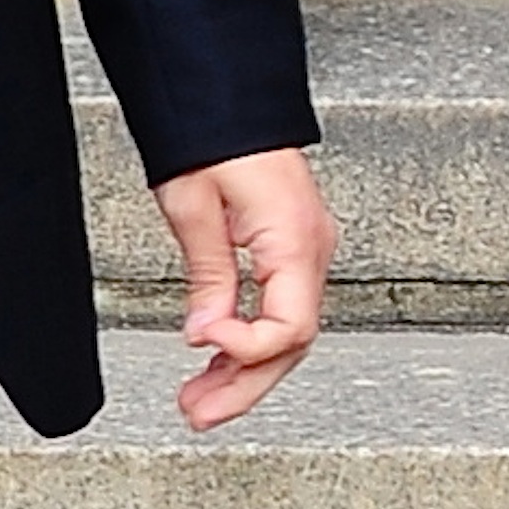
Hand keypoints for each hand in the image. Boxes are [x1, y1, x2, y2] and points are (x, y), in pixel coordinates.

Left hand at [152, 144, 335, 429]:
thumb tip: (206, 335)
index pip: (288, 328)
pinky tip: (218, 357)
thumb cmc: (214, 135)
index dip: (243, 351)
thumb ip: (209, 276)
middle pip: (292, 342)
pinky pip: (282, 307)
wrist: (227, 96)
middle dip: (244, 386)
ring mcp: (307, 247)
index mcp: (295, 237)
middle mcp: (312, 246)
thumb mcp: (195, 205)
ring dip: (245, 371)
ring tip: (199, 400)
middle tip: (197, 413)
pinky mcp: (293, 245)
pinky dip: (251, 340)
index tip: (200, 344)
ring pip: (288, 332)